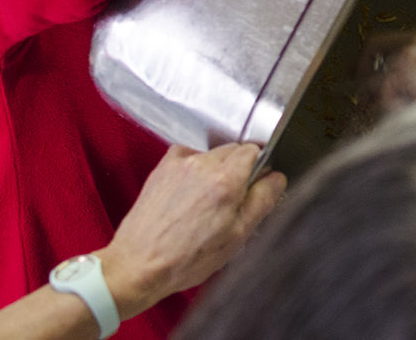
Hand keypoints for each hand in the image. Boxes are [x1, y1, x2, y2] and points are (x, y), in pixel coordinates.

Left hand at [97, 143, 285, 318]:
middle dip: (240, 171)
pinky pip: (189, 157)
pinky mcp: (163, 167)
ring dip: (217, 171)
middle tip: (233, 202)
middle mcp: (203, 164)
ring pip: (213, 155)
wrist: (138, 264)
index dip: (261, 169)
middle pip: (235, 151)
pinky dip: (194, 170)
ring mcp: (180, 163)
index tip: (257, 187)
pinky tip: (190, 196)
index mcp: (227, 180)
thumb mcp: (237, 236)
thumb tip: (277, 177)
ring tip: (207, 205)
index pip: (257, 151)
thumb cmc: (185, 259)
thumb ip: (263, 200)